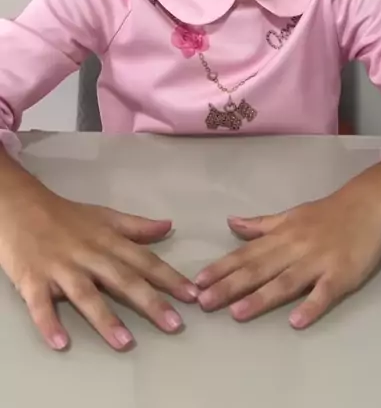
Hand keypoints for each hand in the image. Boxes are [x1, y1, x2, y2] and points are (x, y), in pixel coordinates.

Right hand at [0, 187, 197, 350]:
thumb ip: (136, 226)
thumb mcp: (104, 215)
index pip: (144, 261)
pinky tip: (60, 342)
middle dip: (150, 302)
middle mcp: (89, 255)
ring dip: (105, 318)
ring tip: (125, 342)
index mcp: (108, 241)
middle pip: (122, 279)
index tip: (193, 295)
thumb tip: (169, 226)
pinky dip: (49, 323)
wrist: (20, 206)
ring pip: (86, 295)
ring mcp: (61, 268)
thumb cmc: (66, 216)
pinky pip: (41, 305)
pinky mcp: (33, 280)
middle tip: (174, 324)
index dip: (169, 278)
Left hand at [195, 186, 380, 327]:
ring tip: (237, 313)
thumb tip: (231, 223)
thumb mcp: (290, 214)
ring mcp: (318, 261)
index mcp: (281, 235)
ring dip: (261, 298)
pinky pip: (324, 292)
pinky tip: (296, 322)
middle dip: (230, 286)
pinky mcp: (341, 274)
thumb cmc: (327, 213)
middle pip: (258, 269)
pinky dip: (311, 306)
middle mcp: (294, 247)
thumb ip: (261, 225)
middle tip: (204, 302)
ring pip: (285, 281)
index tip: (197, 282)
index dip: (221, 268)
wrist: (368, 204)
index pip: (246, 253)